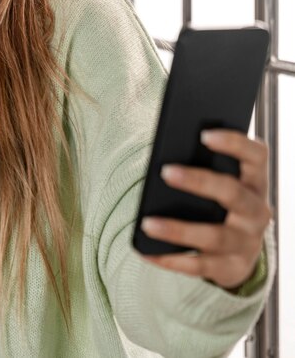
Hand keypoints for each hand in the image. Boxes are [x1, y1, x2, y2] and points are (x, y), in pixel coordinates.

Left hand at [140, 129, 271, 289]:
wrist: (236, 251)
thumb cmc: (217, 202)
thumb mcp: (217, 183)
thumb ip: (201, 166)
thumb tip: (167, 155)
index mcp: (254, 181)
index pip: (256, 156)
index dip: (234, 143)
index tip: (203, 134)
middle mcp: (257, 211)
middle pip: (232, 193)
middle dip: (198, 182)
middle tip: (165, 171)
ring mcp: (247, 243)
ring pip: (214, 237)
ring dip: (177, 230)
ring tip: (146, 223)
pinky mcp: (232, 268)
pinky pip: (199, 266)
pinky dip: (170, 259)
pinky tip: (145, 251)